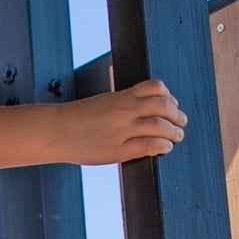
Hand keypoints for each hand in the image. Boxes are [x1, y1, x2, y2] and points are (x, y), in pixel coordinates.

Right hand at [66, 78, 185, 165]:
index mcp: (121, 96)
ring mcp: (122, 130)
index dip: (169, 96)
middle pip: (163, 106)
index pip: (155, 88)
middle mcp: (124, 110)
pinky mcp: (119, 150)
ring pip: (161, 126)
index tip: (172, 103)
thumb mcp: (103, 103)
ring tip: (178, 136)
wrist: (56, 131)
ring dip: (175, 132)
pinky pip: (150, 146)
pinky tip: (165, 148)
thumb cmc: (77, 119)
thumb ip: (123, 104)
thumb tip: (143, 109)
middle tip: (182, 121)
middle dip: (177, 114)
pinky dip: (163, 146)